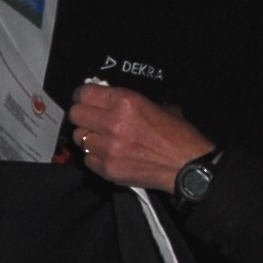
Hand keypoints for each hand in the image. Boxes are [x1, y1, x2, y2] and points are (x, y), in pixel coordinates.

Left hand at [67, 79, 213, 192]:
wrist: (186, 166)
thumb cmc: (177, 135)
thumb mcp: (156, 106)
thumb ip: (126, 102)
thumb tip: (106, 99)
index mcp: (125, 102)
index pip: (84, 93)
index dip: (83, 95)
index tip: (85, 99)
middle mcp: (113, 123)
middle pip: (76, 114)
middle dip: (82, 115)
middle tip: (91, 118)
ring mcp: (108, 148)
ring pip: (79, 137)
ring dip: (88, 136)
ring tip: (101, 138)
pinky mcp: (108, 169)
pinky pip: (88, 159)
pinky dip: (95, 156)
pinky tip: (109, 154)